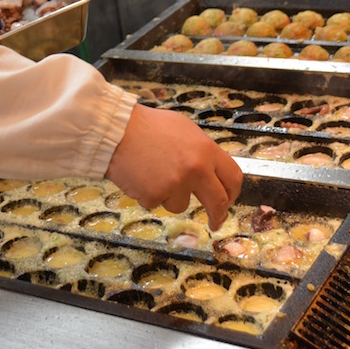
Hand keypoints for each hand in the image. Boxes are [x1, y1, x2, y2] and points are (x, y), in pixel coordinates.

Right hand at [106, 104, 242, 229]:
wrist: (115, 130)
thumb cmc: (146, 126)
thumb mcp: (183, 129)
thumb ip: (200, 151)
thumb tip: (210, 170)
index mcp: (206, 150)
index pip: (233, 178)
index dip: (232, 193)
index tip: (228, 202)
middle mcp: (196, 169)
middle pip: (218, 202)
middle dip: (218, 216)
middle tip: (215, 222)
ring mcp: (175, 185)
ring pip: (181, 205)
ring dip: (169, 196)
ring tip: (152, 173)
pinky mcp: (155, 196)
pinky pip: (156, 203)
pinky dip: (148, 194)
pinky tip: (139, 176)